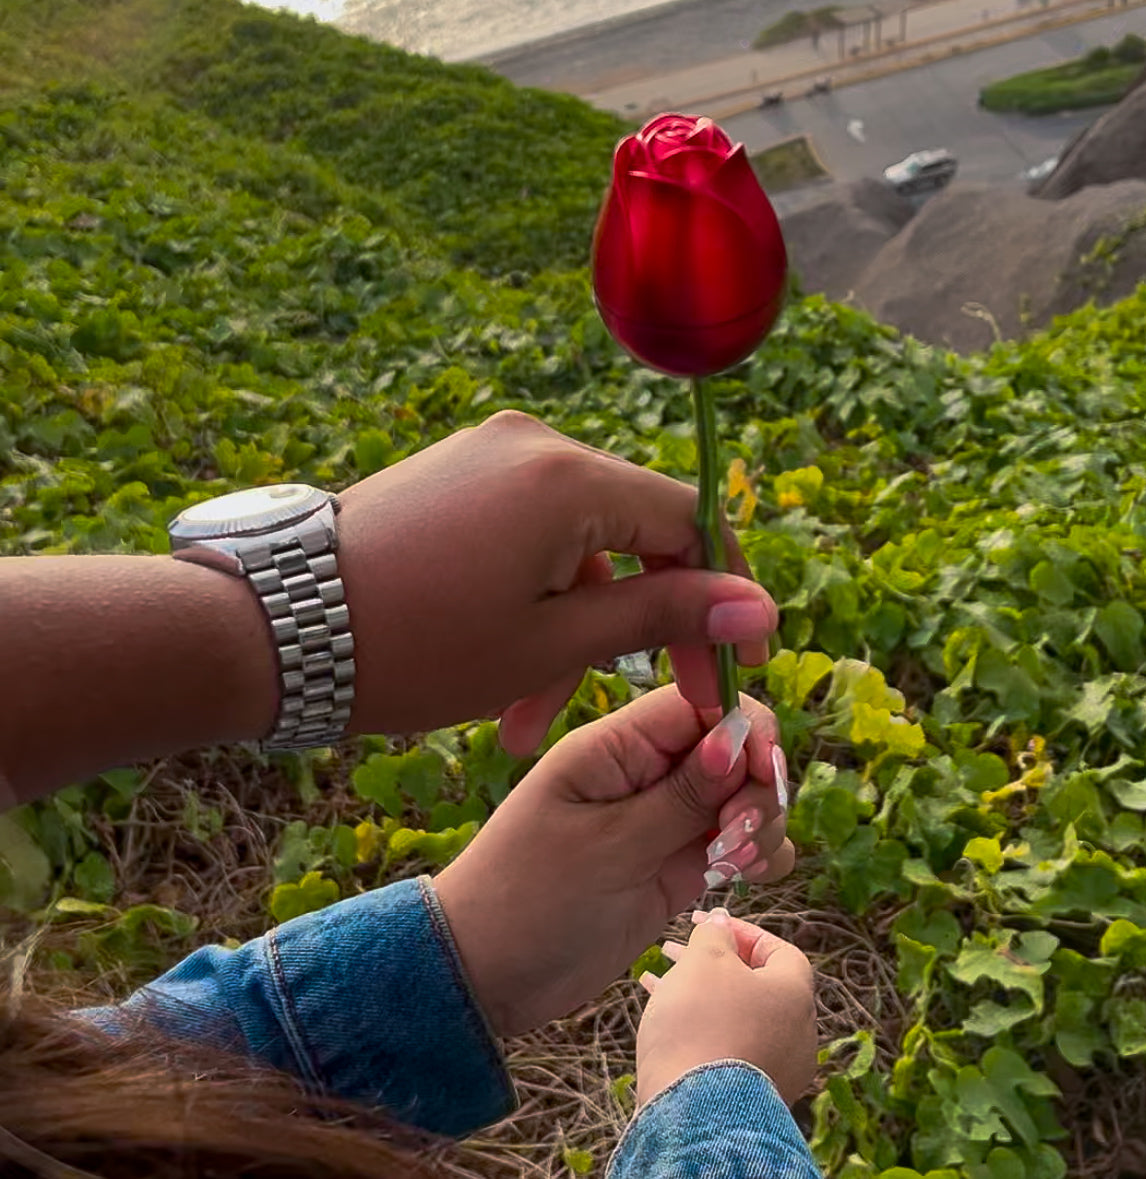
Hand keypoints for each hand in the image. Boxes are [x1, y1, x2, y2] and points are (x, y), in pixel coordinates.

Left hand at [336, 411, 776, 750]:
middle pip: (631, 533)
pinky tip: (506, 672)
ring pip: (574, 545)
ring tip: (531, 721)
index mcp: (568, 476)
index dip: (724, 594)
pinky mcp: (455, 476)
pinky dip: (532, 599)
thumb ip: (662, 614)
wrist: (272, 627)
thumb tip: (755, 604)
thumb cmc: (415, 645)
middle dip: (641, 626)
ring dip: (573, 630)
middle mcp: (533, 444)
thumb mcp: (552, 642)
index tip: (737, 662)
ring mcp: (488, 455)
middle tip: (661, 702)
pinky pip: (524, 535)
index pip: (689, 520)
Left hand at [432, 687, 794, 1037]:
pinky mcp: (673, 862)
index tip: (761, 777)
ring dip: (759, 823)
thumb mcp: (608, 847)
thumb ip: (682, 797)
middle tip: (734, 837)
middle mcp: (643, 772)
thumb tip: (739, 737)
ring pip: (742, 796)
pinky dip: (755, 853)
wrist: (488, 975)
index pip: (699, 704)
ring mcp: (661, 818)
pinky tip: (743, 877)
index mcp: (614, 746)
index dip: (744, 731)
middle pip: (732, 748)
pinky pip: (734, 841)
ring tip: (732, 864)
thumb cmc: (531, 900)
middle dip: (756, 786)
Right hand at [635, 908, 816, 1105]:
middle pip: (755, 983)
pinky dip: (699, 1026)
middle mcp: (797, 1033)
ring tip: (658, 977)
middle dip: (712, 962)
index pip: (779, 949)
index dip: (742, 931)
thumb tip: (721, 922)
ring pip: (736, 1015)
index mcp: (796, 995)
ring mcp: (779, 1068)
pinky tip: (661, 1012)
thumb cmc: (703, 1024)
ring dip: (699, 993)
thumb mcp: (705, 960)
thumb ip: (714, 933)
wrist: (693, 1111)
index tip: (708, 925)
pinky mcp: (752, 1094)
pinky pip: (727, 1046)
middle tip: (674, 949)